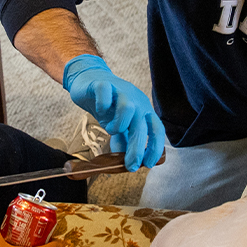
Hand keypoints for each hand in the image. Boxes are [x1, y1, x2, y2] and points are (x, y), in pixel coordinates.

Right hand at [62, 54, 165, 170]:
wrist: (89, 80)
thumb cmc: (107, 106)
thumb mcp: (117, 126)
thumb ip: (123, 141)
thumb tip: (127, 163)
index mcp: (143, 110)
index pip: (157, 129)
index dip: (155, 147)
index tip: (148, 164)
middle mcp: (136, 100)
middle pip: (142, 124)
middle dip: (138, 148)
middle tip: (131, 165)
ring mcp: (120, 91)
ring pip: (127, 108)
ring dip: (119, 125)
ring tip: (110, 130)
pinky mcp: (102, 85)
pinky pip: (105, 95)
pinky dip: (102, 106)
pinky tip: (99, 110)